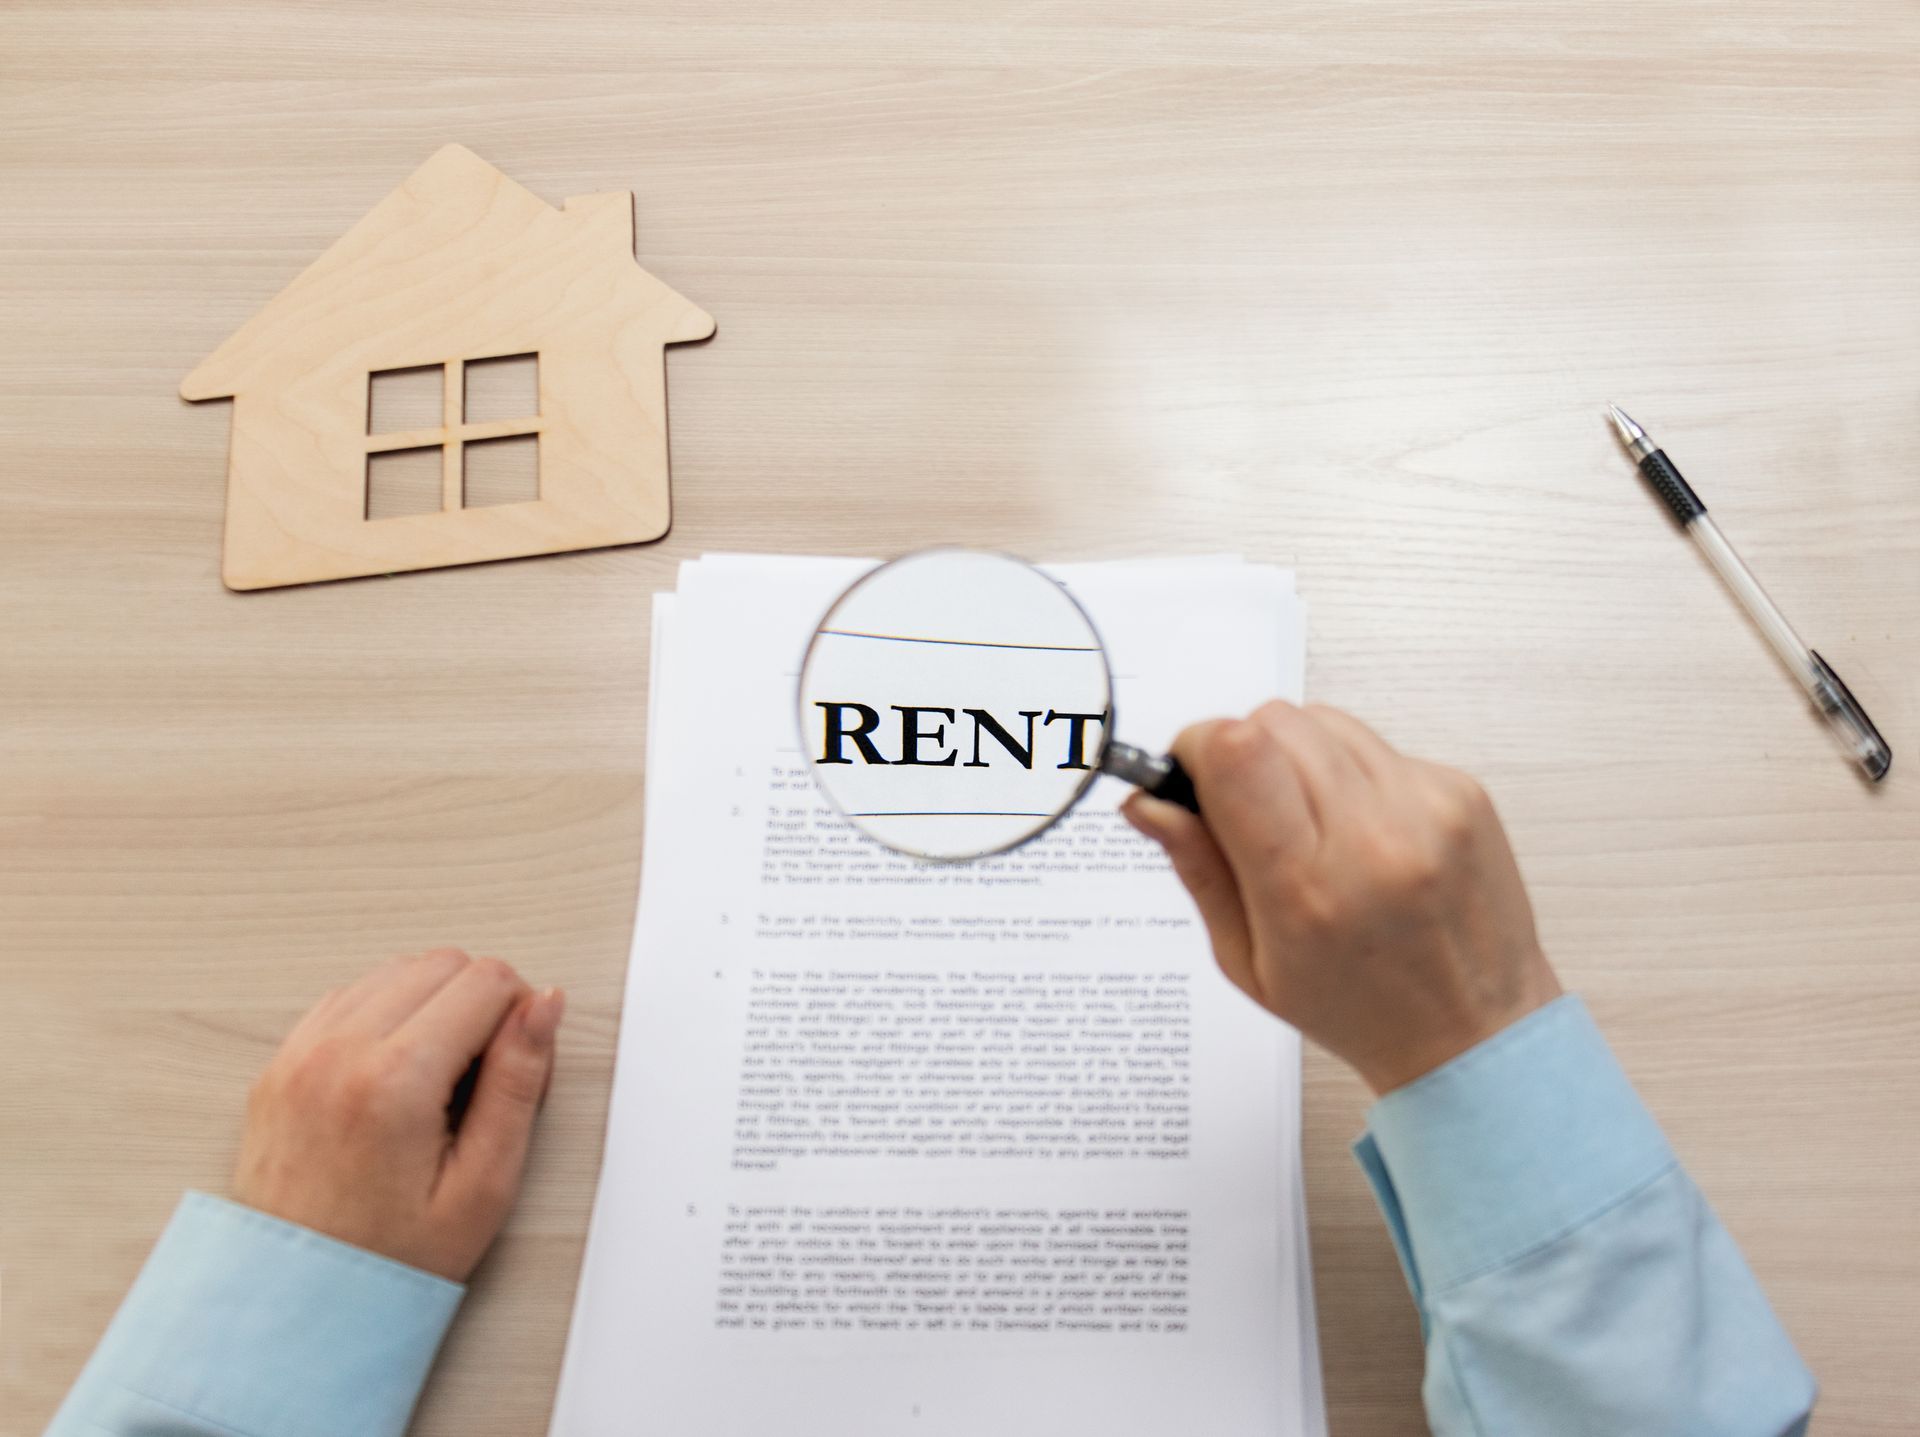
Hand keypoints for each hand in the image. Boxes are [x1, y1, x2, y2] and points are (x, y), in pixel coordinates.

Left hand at [233, 949, 565, 1280]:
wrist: (295, 1302)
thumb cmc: (390, 1259)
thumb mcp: (483, 1185)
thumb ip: (518, 1082)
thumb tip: (544, 1007)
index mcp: (394, 1080)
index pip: (486, 980)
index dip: (522, 1011)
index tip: (519, 1060)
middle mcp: (339, 1052)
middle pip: (442, 963)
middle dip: (479, 1002)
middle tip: (482, 1074)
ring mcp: (301, 1053)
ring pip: (396, 969)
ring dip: (432, 1003)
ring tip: (438, 1077)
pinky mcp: (280, 1063)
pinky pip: (349, 996)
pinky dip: (386, 1013)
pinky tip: (399, 1069)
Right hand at [1121, 702, 1559, 1094]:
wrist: (1478, 1030)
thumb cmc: (1361, 1009)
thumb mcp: (1249, 963)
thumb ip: (1197, 870)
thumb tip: (1147, 801)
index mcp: (1308, 892)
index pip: (1237, 753)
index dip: (1197, 747)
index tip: (1191, 776)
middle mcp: (1374, 840)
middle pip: (1273, 722)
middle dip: (1240, 751)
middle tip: (1245, 810)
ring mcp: (1427, 808)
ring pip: (1322, 720)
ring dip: (1295, 756)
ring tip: (1308, 824)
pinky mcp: (1461, 790)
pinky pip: (1374, 743)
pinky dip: (1348, 772)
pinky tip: (1358, 830)